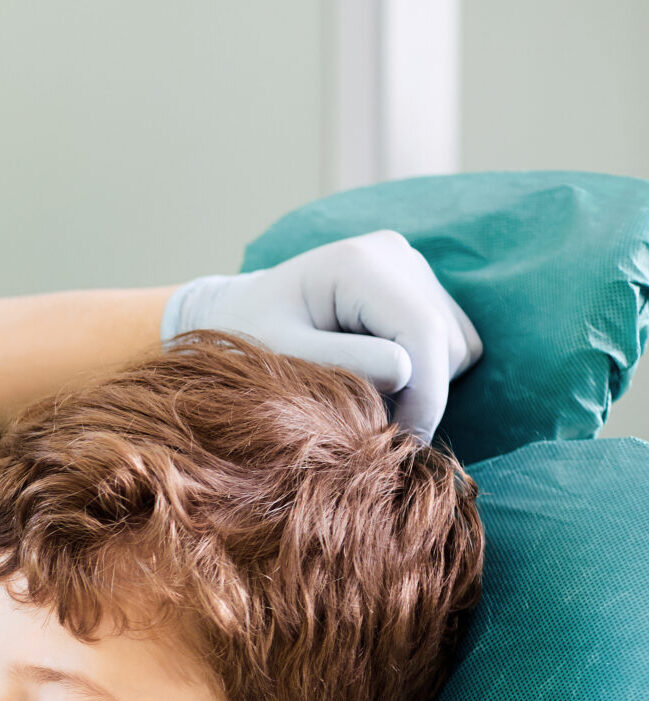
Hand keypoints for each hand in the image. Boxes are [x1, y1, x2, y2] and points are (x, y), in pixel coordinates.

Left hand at [162, 230, 481, 442]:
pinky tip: (381, 382)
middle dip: (421, 396)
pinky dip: (428, 375)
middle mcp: (395, 255)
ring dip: (424, 388)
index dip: (425, 396)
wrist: (243, 319)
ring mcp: (412, 268)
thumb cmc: (250, 341)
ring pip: (457, 346)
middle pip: (446, 342)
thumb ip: (341, 365)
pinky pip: (453, 345)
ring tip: (366, 400)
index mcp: (358, 264)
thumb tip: (405, 373)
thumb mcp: (282, 360)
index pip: (423, 332)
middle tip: (371, 431)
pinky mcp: (421, 288)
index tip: (400, 445)